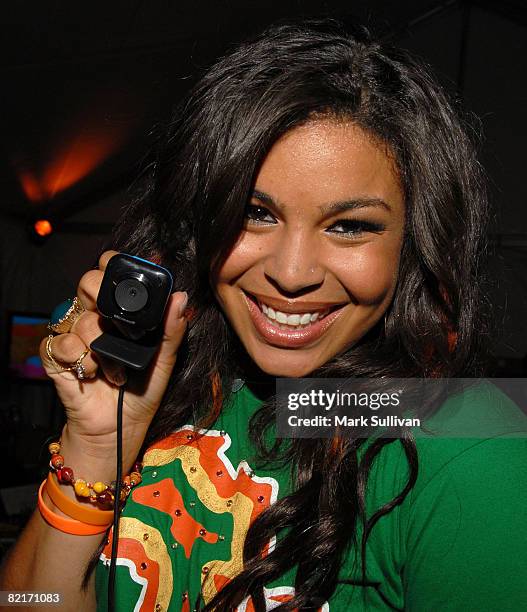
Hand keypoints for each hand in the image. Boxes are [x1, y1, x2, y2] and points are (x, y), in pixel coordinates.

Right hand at [40, 250, 187, 460]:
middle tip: (116, 316)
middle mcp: (95, 317)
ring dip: (101, 342)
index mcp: (120, 312)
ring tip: (117, 367)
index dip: (113, 265)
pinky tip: (93, 371)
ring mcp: (74, 336)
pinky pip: (61, 343)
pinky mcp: (57, 358)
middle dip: (102, 293)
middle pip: (88, 282)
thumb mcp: (165, 360)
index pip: (109, 273)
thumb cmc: (142, 391)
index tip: (126, 272)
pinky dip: (80, 356)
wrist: (120, 428)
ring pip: (79, 316)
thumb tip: (181, 297)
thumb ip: (172, 330)